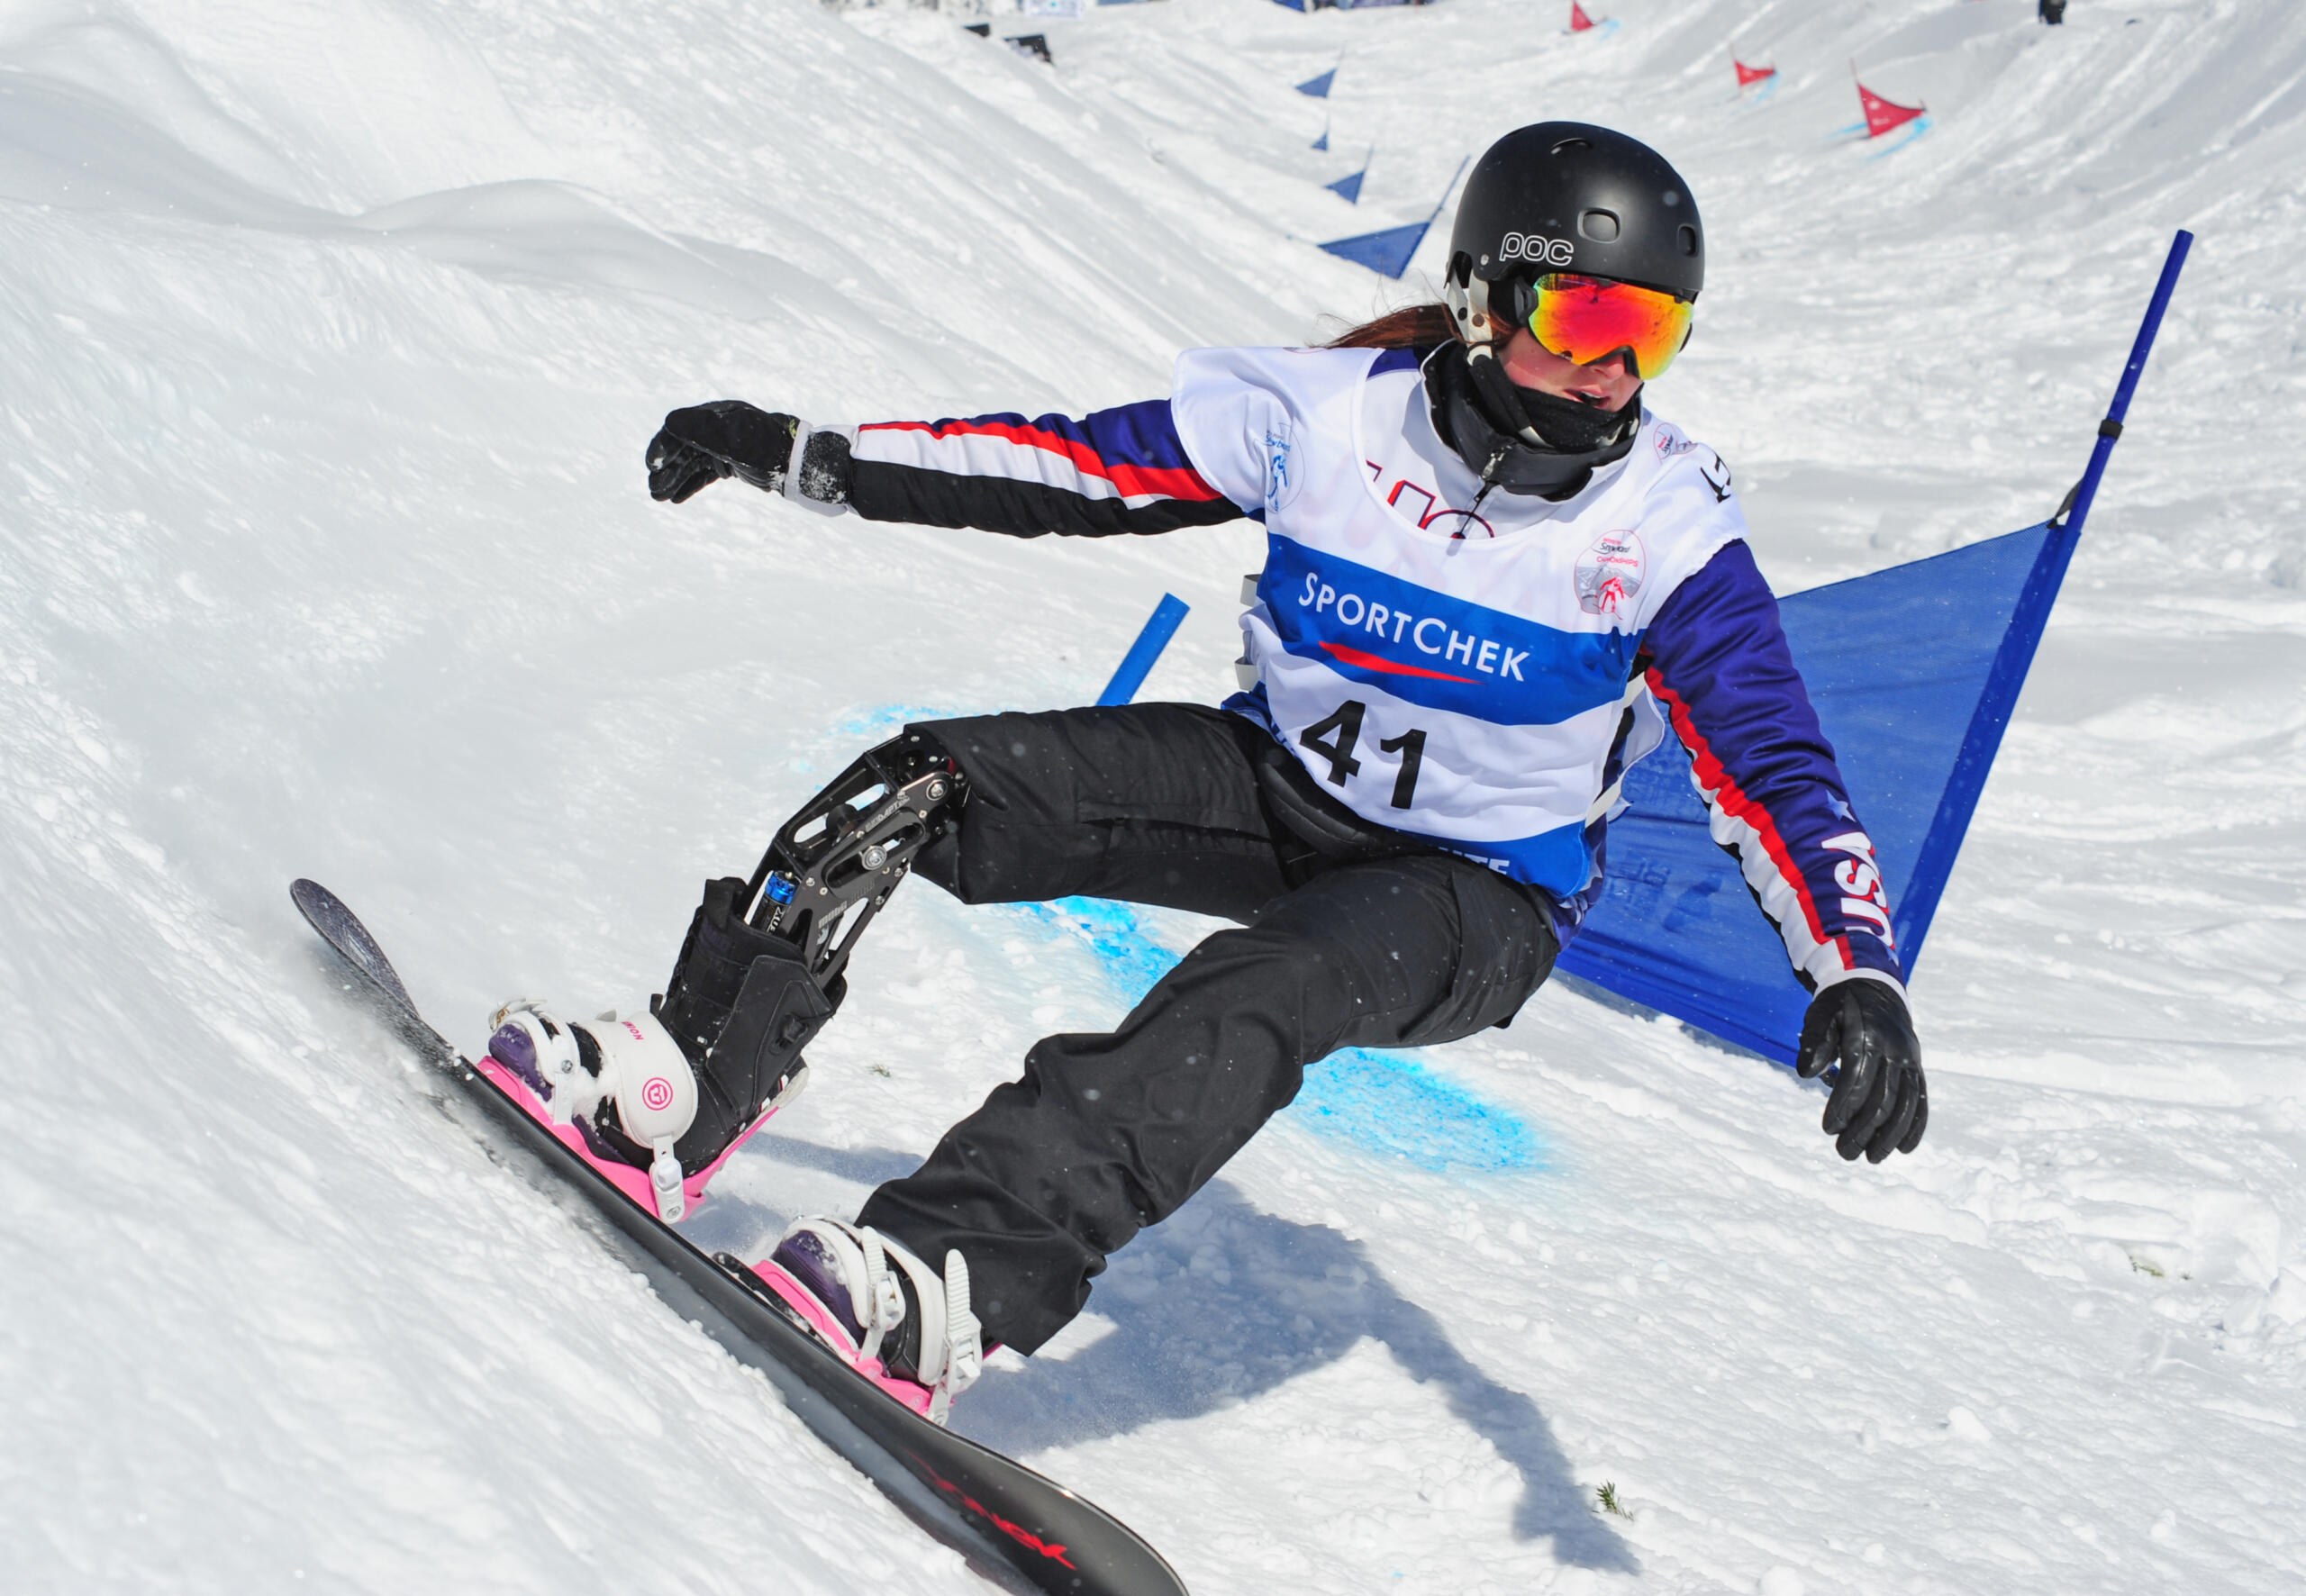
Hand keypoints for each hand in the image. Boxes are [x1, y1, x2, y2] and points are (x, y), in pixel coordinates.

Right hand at [646, 402, 798, 502]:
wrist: (798, 464)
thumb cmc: (768, 449)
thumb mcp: (735, 440)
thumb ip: (703, 431)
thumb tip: (669, 421)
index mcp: (717, 416)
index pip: (680, 428)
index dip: (664, 446)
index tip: (652, 465)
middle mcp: (717, 429)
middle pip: (683, 448)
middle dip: (666, 469)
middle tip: (652, 490)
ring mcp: (723, 447)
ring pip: (692, 463)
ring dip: (674, 479)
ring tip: (658, 497)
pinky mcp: (731, 463)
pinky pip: (704, 474)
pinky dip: (690, 484)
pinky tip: (676, 498)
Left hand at [1795, 978, 1926, 1162]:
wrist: (1874, 986)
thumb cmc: (1839, 1005)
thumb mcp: (1821, 1014)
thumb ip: (1814, 1041)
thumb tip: (1807, 1074)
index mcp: (1867, 1038)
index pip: (1856, 1081)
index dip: (1842, 1108)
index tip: (1828, 1130)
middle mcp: (1894, 1050)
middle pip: (1882, 1099)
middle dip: (1863, 1131)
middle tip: (1844, 1153)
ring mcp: (1909, 1059)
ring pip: (1905, 1105)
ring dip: (1890, 1136)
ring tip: (1872, 1158)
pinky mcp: (1916, 1067)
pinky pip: (1921, 1099)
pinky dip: (1916, 1125)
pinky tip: (1904, 1148)